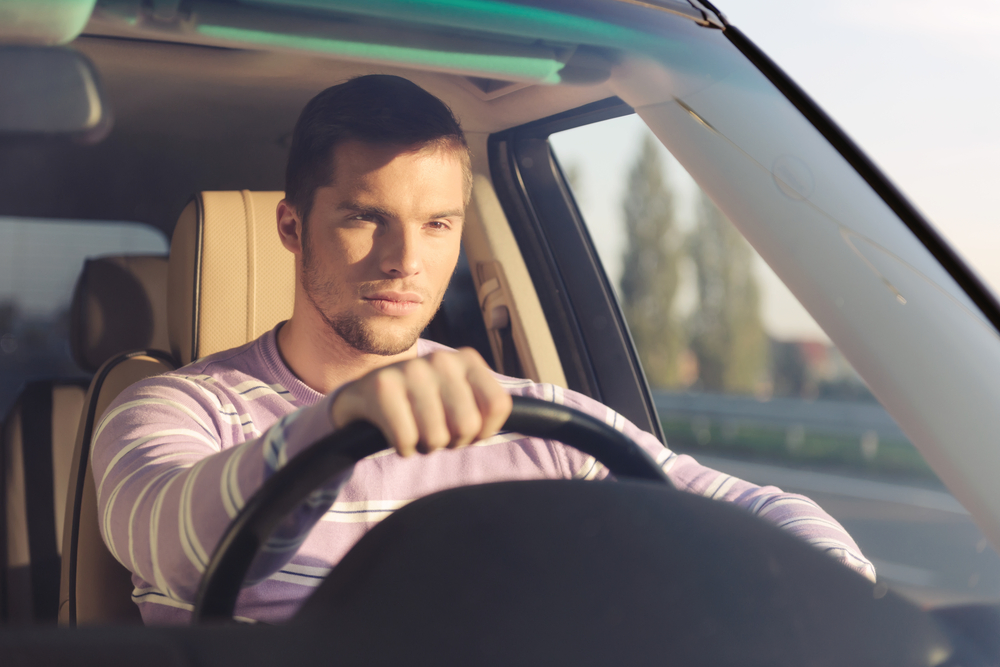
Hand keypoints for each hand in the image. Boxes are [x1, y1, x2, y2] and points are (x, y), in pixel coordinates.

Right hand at [330, 348, 512, 456]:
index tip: (464, 428)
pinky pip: (406, 441)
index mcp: (467, 359)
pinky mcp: (381, 388)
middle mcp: (441, 359)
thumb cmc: (422, 405)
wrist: (364, 397)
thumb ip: (491, 408)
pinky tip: (395, 430)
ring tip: (414, 428)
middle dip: (451, 441)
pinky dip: (403, 447)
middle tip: (434, 430)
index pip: (498, 407)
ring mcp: (410, 371)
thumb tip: (543, 421)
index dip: (483, 431)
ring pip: (436, 438)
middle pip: (467, 427)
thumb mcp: (459, 398)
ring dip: (424, 445)